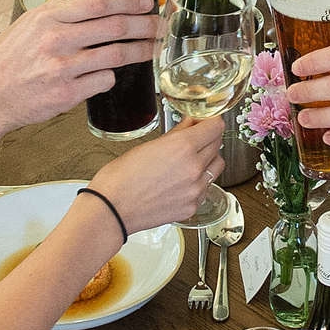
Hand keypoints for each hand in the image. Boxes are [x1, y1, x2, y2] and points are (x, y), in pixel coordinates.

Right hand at [0, 0, 159, 138]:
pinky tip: (112, 74)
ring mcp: (63, 68)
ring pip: (115, 55)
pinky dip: (111, 76)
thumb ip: (54, 11)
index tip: (146, 1)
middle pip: (113, 27)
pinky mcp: (67, 94)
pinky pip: (103, 80)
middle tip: (158, 26)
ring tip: (150, 49)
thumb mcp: (25, 25)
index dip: (128, 0)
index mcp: (48, 18)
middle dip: (143, 25)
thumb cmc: (5, 62)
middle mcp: (56, 40)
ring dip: (139, 51)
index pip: (97, 2)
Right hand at [89, 114, 225, 231]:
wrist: (112, 209)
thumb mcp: (148, 145)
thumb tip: (189, 124)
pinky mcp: (192, 206)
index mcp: (183, 148)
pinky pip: (206, 188)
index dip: (210, 121)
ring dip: (208, 159)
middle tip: (195, 137)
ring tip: (190, 160)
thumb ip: (176, 134)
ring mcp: (195, 190)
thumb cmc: (121, 178)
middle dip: (208, 138)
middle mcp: (194, 168)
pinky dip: (199, 181)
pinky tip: (183, 180)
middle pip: (217, 144)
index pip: (215, 126)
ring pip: (216, 167)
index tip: (204, 121)